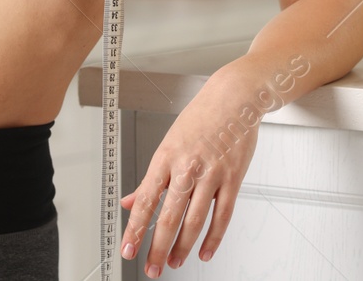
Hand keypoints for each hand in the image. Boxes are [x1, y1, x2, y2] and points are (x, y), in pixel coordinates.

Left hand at [119, 72, 259, 275]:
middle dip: (158, 247)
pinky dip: (213, 238)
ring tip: (174, 262)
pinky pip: (223, 215)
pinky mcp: (233, 178)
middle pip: (170, 216)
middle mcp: (188, 167)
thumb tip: (129, 202)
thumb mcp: (168, 143)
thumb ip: (150, 178)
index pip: (146, 200)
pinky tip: (204, 251)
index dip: (135, 229)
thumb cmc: (201, 117)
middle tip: (151, 268)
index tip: (127, 250)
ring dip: (183, 247)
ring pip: (195, 220)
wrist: (235, 98)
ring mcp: (212, 174)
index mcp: (166, 157)